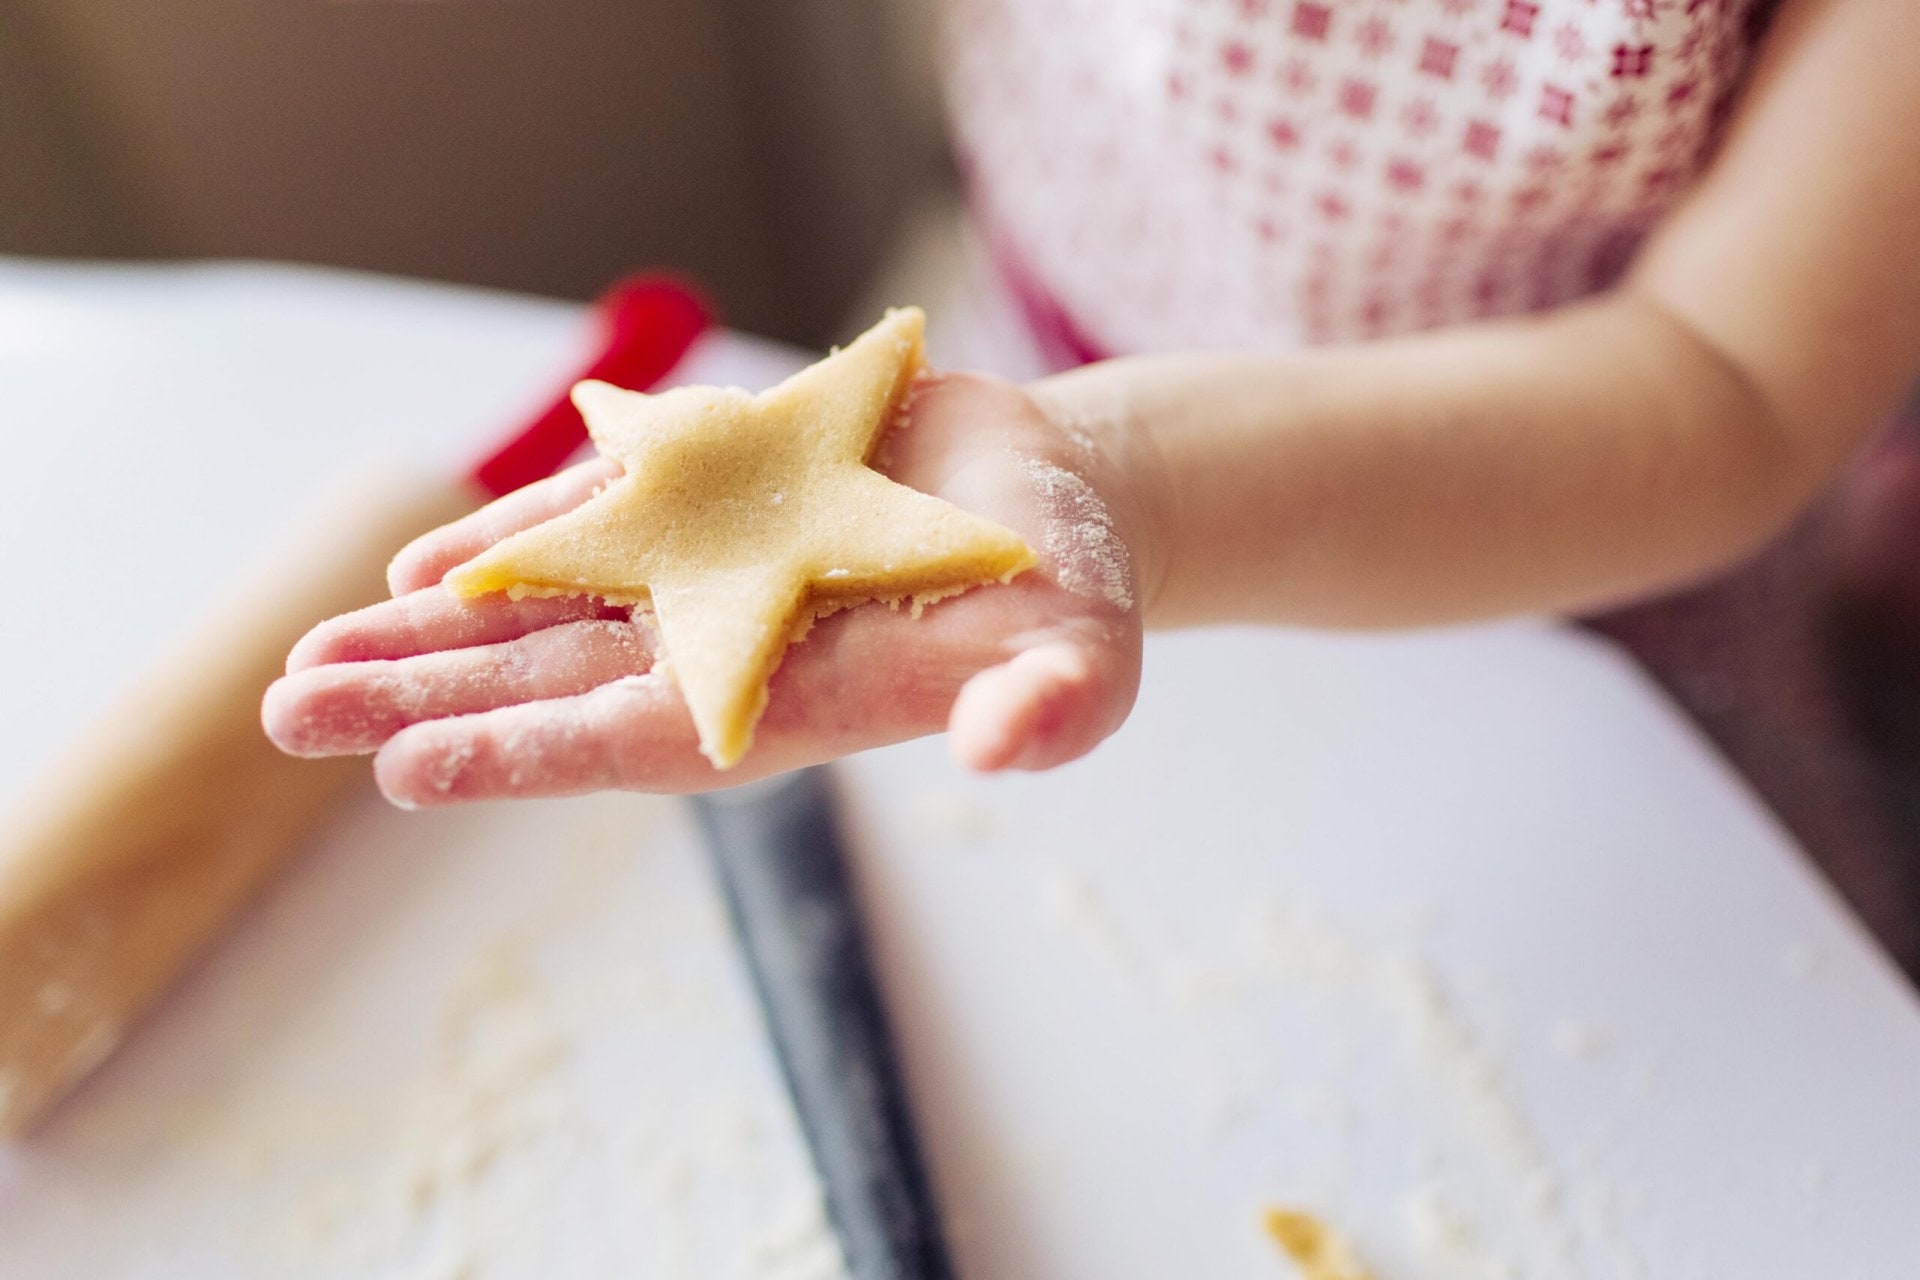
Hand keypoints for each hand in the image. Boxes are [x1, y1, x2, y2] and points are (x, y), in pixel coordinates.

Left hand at [262, 371, 1155, 803]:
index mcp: (796, 696)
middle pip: (554, 684)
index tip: (408, 773)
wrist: (1046, 498)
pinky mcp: (709, 499)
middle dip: (428, 701)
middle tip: (294, 717)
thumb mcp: (1085, 648)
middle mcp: (727, 646)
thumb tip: (1005, 745)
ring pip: (546, 610)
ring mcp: (708, 574)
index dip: (529, 753)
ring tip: (310, 666)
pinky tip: (419, 569)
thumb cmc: (1067, 588)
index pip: (641, 738)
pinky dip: (506, 541)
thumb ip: (1052, 702)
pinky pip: (589, 523)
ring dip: (430, 635)